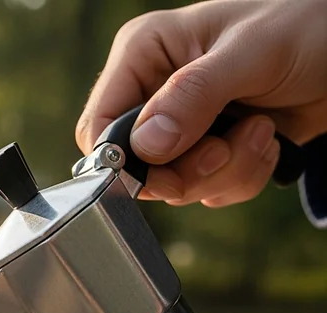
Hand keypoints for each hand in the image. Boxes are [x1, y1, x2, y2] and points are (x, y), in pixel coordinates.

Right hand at [76, 0, 326, 206]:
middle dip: (185, 171)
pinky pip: (205, 191)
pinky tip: (265, 142)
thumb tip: (145, 146)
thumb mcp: (251, 53)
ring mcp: (179, 127)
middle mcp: (154, 93)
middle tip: (222, 149)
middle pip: (135, 168)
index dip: (124, 160)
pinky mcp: (205, 151)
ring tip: (259, 130)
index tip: (164, 169)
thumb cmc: (307, 26)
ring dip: (223, 173)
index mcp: (144, 55)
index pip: (101, 126)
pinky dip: (240, 178)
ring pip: (173, 187)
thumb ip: (193, 96)